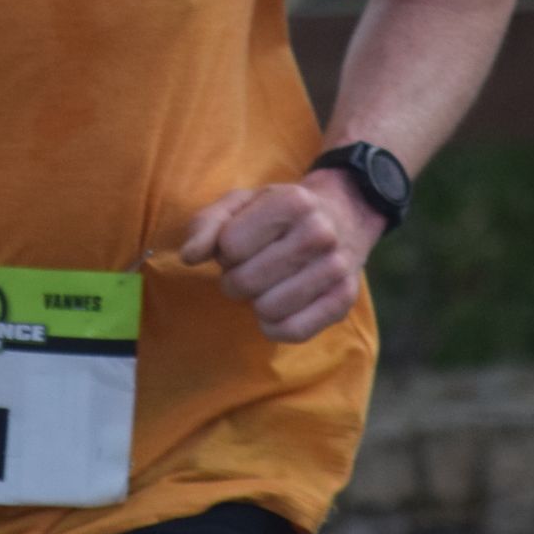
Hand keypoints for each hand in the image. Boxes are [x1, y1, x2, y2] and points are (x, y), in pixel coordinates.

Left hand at [176, 171, 383, 342]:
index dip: (225, 251)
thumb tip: (189, 256)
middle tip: (249, 269)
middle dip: (235, 280)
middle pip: (245, 282)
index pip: (230, 246)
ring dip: (256, 303)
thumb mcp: (242, 203)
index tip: (240, 245)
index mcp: (292, 202)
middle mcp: (319, 234)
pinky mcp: (344, 301)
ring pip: (268, 310)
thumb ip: (208, 224)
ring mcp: (336, 269)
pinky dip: (275, 327)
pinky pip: (293, 331)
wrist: (344, 215)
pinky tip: (277, 308)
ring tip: (266, 285)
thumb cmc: (280, 212)